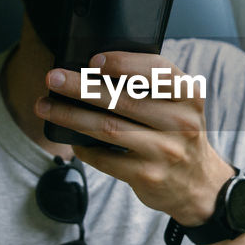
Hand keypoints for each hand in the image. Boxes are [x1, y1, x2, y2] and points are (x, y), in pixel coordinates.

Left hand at [34, 52, 233, 223]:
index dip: (123, 63)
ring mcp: (165, 151)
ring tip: (45, 106)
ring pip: (108, 128)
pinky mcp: (147, 175)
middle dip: (81, 87)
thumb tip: (95, 70)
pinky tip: (70, 139)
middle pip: (122, 100)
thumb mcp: (182, 106)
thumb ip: (153, 87)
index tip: (92, 60)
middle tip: (53, 78)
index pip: (157, 71)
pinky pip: (105, 158)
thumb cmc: (179, 135)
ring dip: (70, 115)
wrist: (199, 185)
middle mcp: (180, 122)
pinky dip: (83, 147)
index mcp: (190, 96)